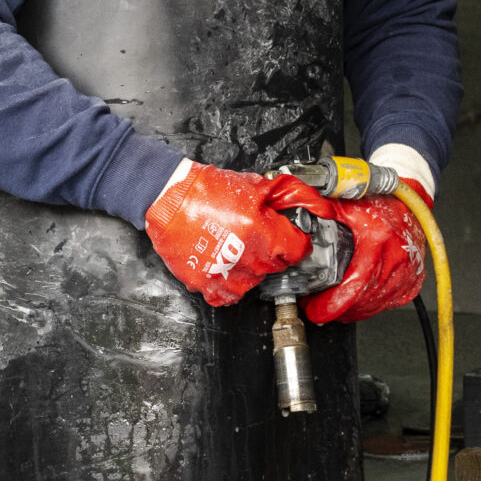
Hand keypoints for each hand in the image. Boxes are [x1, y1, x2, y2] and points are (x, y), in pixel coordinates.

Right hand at [144, 162, 317, 306]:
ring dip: (250, 266)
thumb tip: (312, 203)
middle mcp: (249, 258)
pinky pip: (230, 294)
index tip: (291, 238)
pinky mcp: (207, 284)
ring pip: (255, 280)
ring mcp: (228, 275)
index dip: (297, 241)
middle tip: (255, 235)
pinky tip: (224, 266)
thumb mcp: (253, 185)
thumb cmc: (206, 190)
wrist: (168, 199)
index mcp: (264, 233)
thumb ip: (285, 196)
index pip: (298, 249)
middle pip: (277, 265)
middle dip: (271, 250)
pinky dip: (230, 283)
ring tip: (234, 247)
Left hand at [302, 182, 428, 324]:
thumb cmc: (379, 202)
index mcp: (377, 239)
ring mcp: (406, 273)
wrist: (408, 201)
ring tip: (333, 303)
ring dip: (352, 309)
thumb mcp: (346, 205)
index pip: (354, 285)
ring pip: (374, 305)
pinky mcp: (411, 282)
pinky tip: (356, 303)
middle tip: (316, 306)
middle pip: (361, 300)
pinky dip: (369, 306)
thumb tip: (290, 222)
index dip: (331, 304)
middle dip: (335, 308)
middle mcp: (395, 258)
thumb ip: (318, 214)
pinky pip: (388, 303)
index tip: (315, 310)